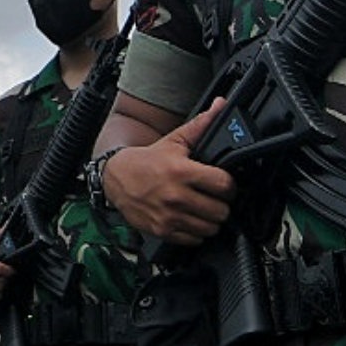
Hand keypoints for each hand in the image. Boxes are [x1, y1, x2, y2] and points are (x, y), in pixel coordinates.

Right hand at [102, 106, 236, 246]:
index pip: (224, 185)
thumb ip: (200, 125)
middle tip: (214, 198)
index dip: (229, 185)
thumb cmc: (147, 161)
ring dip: (211, 220)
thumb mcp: (174, 141)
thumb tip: (221, 106)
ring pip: (211, 228)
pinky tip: (190, 219)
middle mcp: (176, 196)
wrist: (115, 178)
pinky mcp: (163, 231)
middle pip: (221, 211)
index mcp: (182, 171)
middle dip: (221, 204)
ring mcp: (169, 216)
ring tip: (203, 209)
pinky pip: (195, 239)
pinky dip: (196, 232)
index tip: (224, 184)